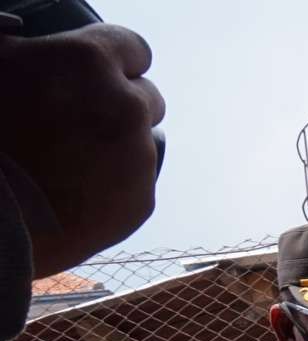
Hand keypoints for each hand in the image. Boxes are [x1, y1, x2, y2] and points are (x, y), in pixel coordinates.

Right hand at [0, 24, 163, 275]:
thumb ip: (23, 45)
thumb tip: (26, 33)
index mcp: (89, 61)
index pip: (133, 49)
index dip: (114, 62)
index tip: (98, 77)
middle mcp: (127, 105)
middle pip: (146, 98)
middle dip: (119, 105)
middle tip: (77, 124)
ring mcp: (138, 157)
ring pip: (143, 143)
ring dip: (117, 147)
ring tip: (71, 162)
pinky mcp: (141, 203)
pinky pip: (138, 185)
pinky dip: (115, 187)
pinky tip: (77, 192)